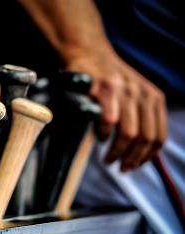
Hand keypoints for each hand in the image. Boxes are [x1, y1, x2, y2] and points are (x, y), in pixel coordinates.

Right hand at [66, 51, 166, 171]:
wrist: (90, 53)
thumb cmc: (108, 79)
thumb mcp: (134, 94)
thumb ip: (141, 116)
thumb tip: (140, 149)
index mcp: (154, 98)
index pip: (158, 136)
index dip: (146, 157)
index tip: (133, 166)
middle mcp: (143, 94)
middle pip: (145, 138)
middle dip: (132, 158)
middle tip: (120, 167)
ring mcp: (124, 92)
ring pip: (129, 133)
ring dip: (117, 151)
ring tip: (108, 158)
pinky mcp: (105, 90)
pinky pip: (109, 121)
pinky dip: (104, 134)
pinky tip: (100, 137)